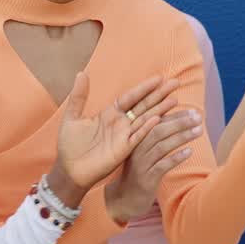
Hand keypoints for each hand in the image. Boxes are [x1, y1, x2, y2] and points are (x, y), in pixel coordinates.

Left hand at [55, 73, 177, 197]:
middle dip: (159, 95)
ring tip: (174, 100)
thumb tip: (82, 73)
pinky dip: (147, 128)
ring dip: (160, 109)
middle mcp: (120, 124)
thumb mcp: (72, 117)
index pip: (130, 97)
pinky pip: (138, 137)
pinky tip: (158, 119)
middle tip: (175, 83)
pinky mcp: (123, 150)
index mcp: (109, 114)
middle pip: (143, 105)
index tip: (159, 78)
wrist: (69, 170)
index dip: (144, 88)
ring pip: (145, 119)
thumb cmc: (69, 146)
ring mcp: (123, 136)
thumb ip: (79, 96)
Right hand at [105, 108, 203, 223]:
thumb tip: (180, 120)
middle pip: (158, 130)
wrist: (124, 199)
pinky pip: (162, 166)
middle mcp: (137, 149)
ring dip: (181, 137)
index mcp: (136, 139)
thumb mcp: (145, 152)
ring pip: (161, 146)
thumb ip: (158, 137)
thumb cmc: (140, 172)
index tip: (193, 112)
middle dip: (180, 122)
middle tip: (198, 117)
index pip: (156, 122)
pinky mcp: (146, 180)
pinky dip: (176, 157)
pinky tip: (189, 152)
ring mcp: (141, 165)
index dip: (175, 115)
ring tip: (199, 131)